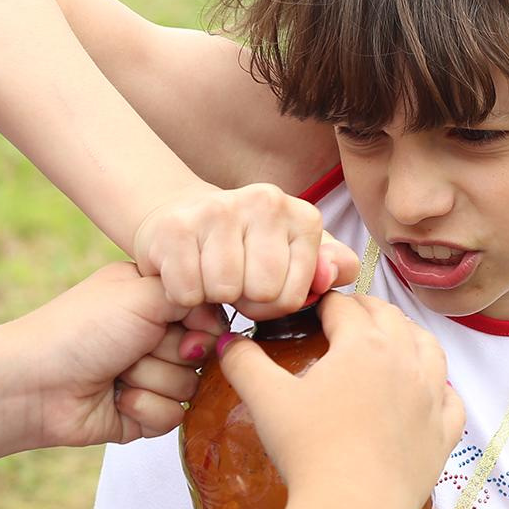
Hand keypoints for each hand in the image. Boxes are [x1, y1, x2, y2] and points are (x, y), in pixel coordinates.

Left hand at [10, 263, 227, 447]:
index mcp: (152, 298)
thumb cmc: (81, 329)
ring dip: (152, 381)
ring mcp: (149, 376)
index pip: (209, 312)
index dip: (202, 324)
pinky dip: (144, 408)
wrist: (34, 383)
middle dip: (170, 353)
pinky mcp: (143, 413)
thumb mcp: (140, 293)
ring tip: (117, 373)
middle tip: (135, 347)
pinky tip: (115, 399)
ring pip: (190, 387)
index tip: (181, 324)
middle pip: (204, 352)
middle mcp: (153, 335)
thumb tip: (222, 320)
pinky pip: (173, 418)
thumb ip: (191, 293)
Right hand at [132, 182, 359, 319]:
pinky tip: (186, 272)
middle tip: (233, 281)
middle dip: (244, 301)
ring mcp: (220, 209)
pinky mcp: (178, 225)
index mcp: (303, 215)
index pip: (295, 296)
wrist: (182, 215)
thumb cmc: (246, 249)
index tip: (261, 285)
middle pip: (262, 293)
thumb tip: (330, 275)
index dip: (273, 306)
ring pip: (223, 292)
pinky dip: (183, 295)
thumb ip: (331, 269)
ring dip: (212, 297)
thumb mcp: (297, 259)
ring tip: (210, 274)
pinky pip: (187, 291)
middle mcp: (266, 201)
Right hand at [218, 292, 463, 508]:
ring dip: (410, 337)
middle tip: (347, 318)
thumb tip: (226, 341)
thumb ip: (244, 363)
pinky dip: (441, 388)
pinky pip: (452, 399)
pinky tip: (430, 392)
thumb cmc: (309, 450)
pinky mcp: (443, 433)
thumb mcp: (267, 400)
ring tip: (394, 340)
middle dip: (366, 311)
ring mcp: (431, 397)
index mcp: (364, 344)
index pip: (344, 306)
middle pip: (390, 317)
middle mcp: (406, 361)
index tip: (313, 308)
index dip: (325, 303)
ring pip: (430, 349)